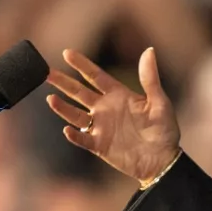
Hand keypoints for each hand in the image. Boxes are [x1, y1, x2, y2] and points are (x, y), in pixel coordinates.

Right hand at [46, 47, 180, 182]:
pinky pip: (83, 139)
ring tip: (50, 98)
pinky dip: (75, 135)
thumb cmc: (164, 130)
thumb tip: (149, 50)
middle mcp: (106, 109)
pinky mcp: (100, 146)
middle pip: (80, 93)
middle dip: (63, 82)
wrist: (163, 160)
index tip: (67, 53)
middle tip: (46, 72)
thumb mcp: (159, 102)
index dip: (82, 65)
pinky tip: (67, 129)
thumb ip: (150, 78)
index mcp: (119, 95)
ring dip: (63, 108)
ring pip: (76, 115)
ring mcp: (101, 127)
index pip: (96, 76)